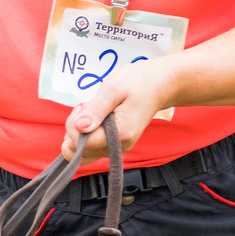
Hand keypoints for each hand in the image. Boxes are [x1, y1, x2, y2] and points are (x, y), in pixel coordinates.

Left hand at [65, 57, 179, 165]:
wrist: (161, 84)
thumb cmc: (140, 82)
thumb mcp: (113, 89)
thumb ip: (95, 110)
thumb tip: (79, 127)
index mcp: (119, 135)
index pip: (81, 143)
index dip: (74, 124)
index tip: (84, 106)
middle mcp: (119, 147)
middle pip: (79, 152)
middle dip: (75, 129)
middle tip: (88, 108)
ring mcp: (117, 148)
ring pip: (84, 153)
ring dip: (80, 133)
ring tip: (93, 112)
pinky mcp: (115, 145)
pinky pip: (92, 149)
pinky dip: (87, 135)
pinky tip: (95, 118)